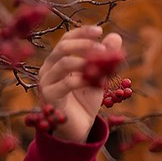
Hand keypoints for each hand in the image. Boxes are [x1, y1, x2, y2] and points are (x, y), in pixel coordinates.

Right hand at [35, 25, 122, 142]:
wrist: (78, 129)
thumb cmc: (85, 102)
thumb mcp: (99, 78)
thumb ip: (105, 58)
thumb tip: (115, 36)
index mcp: (57, 60)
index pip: (67, 39)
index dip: (82, 33)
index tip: (100, 31)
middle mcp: (48, 68)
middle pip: (63, 47)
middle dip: (84, 45)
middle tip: (103, 50)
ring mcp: (46, 82)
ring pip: (64, 63)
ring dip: (85, 62)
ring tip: (101, 67)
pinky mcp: (49, 97)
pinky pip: (67, 83)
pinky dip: (83, 80)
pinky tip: (96, 82)